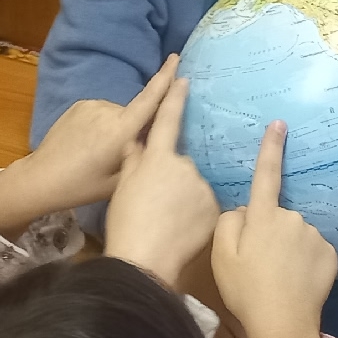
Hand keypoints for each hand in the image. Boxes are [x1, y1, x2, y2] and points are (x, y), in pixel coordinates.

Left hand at [0, 60, 180, 233]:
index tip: (175, 58)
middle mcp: (107, 110)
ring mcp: (91, 105)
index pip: (150, 99)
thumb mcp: (119, 180)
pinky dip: (104, 124)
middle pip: (135, 113)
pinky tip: (90, 144)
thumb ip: (143, 155)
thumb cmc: (82, 185)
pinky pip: (102, 112)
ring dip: (118, 127)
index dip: (165, 77)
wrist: (41, 177)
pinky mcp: (79, 105)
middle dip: (136, 128)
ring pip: (118, 114)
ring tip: (101, 154)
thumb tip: (155, 137)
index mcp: (120, 131)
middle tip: (122, 155)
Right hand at [102, 70, 219, 287]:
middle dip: (174, 180)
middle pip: (182, 166)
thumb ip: (132, 161)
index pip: (167, 120)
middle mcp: (185, 166)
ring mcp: (203, 187)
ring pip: (196, 188)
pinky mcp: (216, 208)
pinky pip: (207, 207)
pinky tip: (184, 232)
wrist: (145, 260)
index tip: (184, 77)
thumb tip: (137, 142)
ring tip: (170, 224)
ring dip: (187, 199)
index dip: (175, 97)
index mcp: (157, 158)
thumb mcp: (121, 188)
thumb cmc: (125, 223)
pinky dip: (198, 215)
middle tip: (158, 206)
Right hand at [210, 123, 337, 337]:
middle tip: (257, 264)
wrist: (283, 324)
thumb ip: (229, 223)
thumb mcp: (221, 256)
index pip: (266, 174)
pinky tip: (297, 282)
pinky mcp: (330, 253)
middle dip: (268, 231)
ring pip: (295, 234)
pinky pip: (312, 250)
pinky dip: (305, 262)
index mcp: (263, 216)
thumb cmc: (246, 290)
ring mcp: (314, 235)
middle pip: (276, 216)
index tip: (280, 123)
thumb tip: (244, 209)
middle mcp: (292, 218)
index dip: (271, 148)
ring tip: (278, 278)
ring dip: (288, 248)